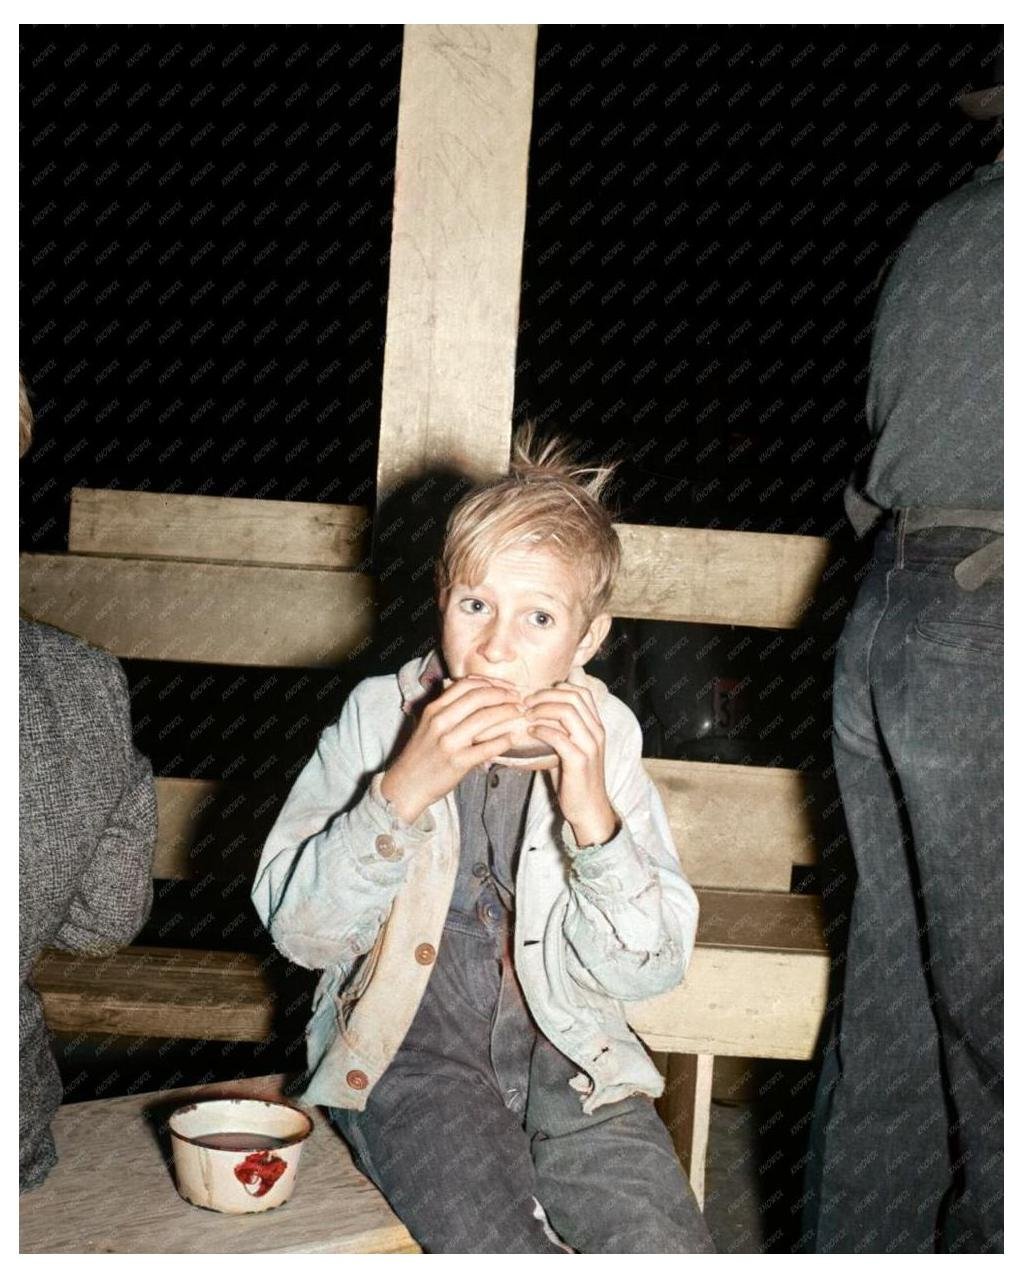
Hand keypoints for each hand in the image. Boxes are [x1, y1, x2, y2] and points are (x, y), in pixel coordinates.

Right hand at [380, 677, 524, 824]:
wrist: (406, 786)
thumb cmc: (421, 754)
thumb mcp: (428, 724)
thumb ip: (448, 708)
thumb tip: (477, 692)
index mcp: (434, 709)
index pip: (466, 685)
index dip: (491, 682)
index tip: (506, 687)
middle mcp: (440, 722)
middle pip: (478, 697)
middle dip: (503, 694)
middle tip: (518, 699)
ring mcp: (449, 742)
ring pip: (485, 718)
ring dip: (507, 712)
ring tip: (519, 713)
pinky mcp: (458, 762)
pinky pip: (487, 747)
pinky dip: (504, 740)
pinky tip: (513, 737)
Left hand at [523, 682, 619, 846]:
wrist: (589, 808)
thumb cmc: (575, 779)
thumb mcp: (571, 748)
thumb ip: (561, 730)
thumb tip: (536, 714)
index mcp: (596, 726)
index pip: (581, 692)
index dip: (557, 688)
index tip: (536, 696)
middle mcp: (596, 732)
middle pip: (573, 697)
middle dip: (545, 695)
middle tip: (526, 703)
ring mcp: (589, 745)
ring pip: (567, 712)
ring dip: (542, 710)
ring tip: (526, 716)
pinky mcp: (579, 761)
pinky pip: (559, 736)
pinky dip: (542, 730)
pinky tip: (530, 732)